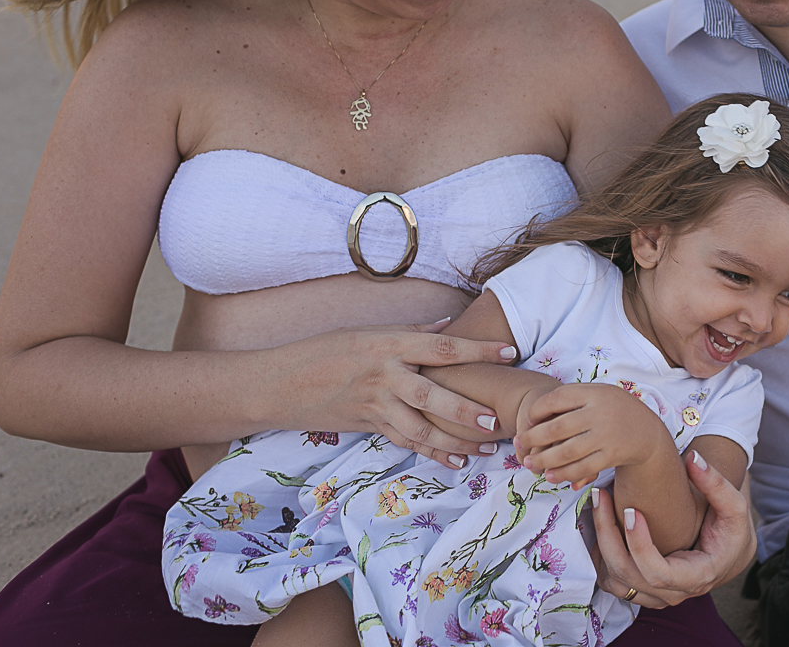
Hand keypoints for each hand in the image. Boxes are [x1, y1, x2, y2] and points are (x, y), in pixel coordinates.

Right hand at [284, 321, 516, 468]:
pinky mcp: (368, 426)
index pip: (442, 346)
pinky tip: (458, 461)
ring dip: (456, 440)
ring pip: (421, 427)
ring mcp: (375, 404)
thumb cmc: (325, 350)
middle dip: (467, 409)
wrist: (279, 383)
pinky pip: (406, 442)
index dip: (478, 349)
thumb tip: (450, 326)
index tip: (509, 353)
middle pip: (432, 395)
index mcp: (389, 343)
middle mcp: (384, 374)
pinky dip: (433, 453)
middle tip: (498, 419)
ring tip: (488, 446)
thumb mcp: (367, 331)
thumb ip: (412, 332)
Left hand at [517, 384, 655, 489]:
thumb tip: (534, 415)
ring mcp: (606, 435)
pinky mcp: (612, 456)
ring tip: (530, 464)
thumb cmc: (613, 410)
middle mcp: (600, 413)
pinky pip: (583, 468)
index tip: (527, 419)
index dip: (537, 410)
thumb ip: (571, 399)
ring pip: (568, 451)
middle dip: (533, 438)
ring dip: (544, 460)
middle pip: (558, 427)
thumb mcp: (597, 394)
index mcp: (594, 393)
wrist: (647, 432)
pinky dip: (564, 474)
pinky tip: (551, 476)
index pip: (557, 398)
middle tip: (518, 444)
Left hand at [590, 451, 755, 607]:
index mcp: (697, 576)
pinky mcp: (644, 591)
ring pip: (616, 582)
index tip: (631, 510)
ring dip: (600, 545)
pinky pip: (613, 583)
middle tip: (601, 497)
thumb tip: (693, 459)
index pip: (659, 573)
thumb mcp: (734, 505)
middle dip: (608, 536)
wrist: (730, 553)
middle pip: (629, 575)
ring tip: (597, 506)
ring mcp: (657, 596)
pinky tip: (600, 526)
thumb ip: (716, 483)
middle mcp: (674, 593)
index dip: (640, 546)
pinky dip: (600, 558)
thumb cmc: (731, 529)